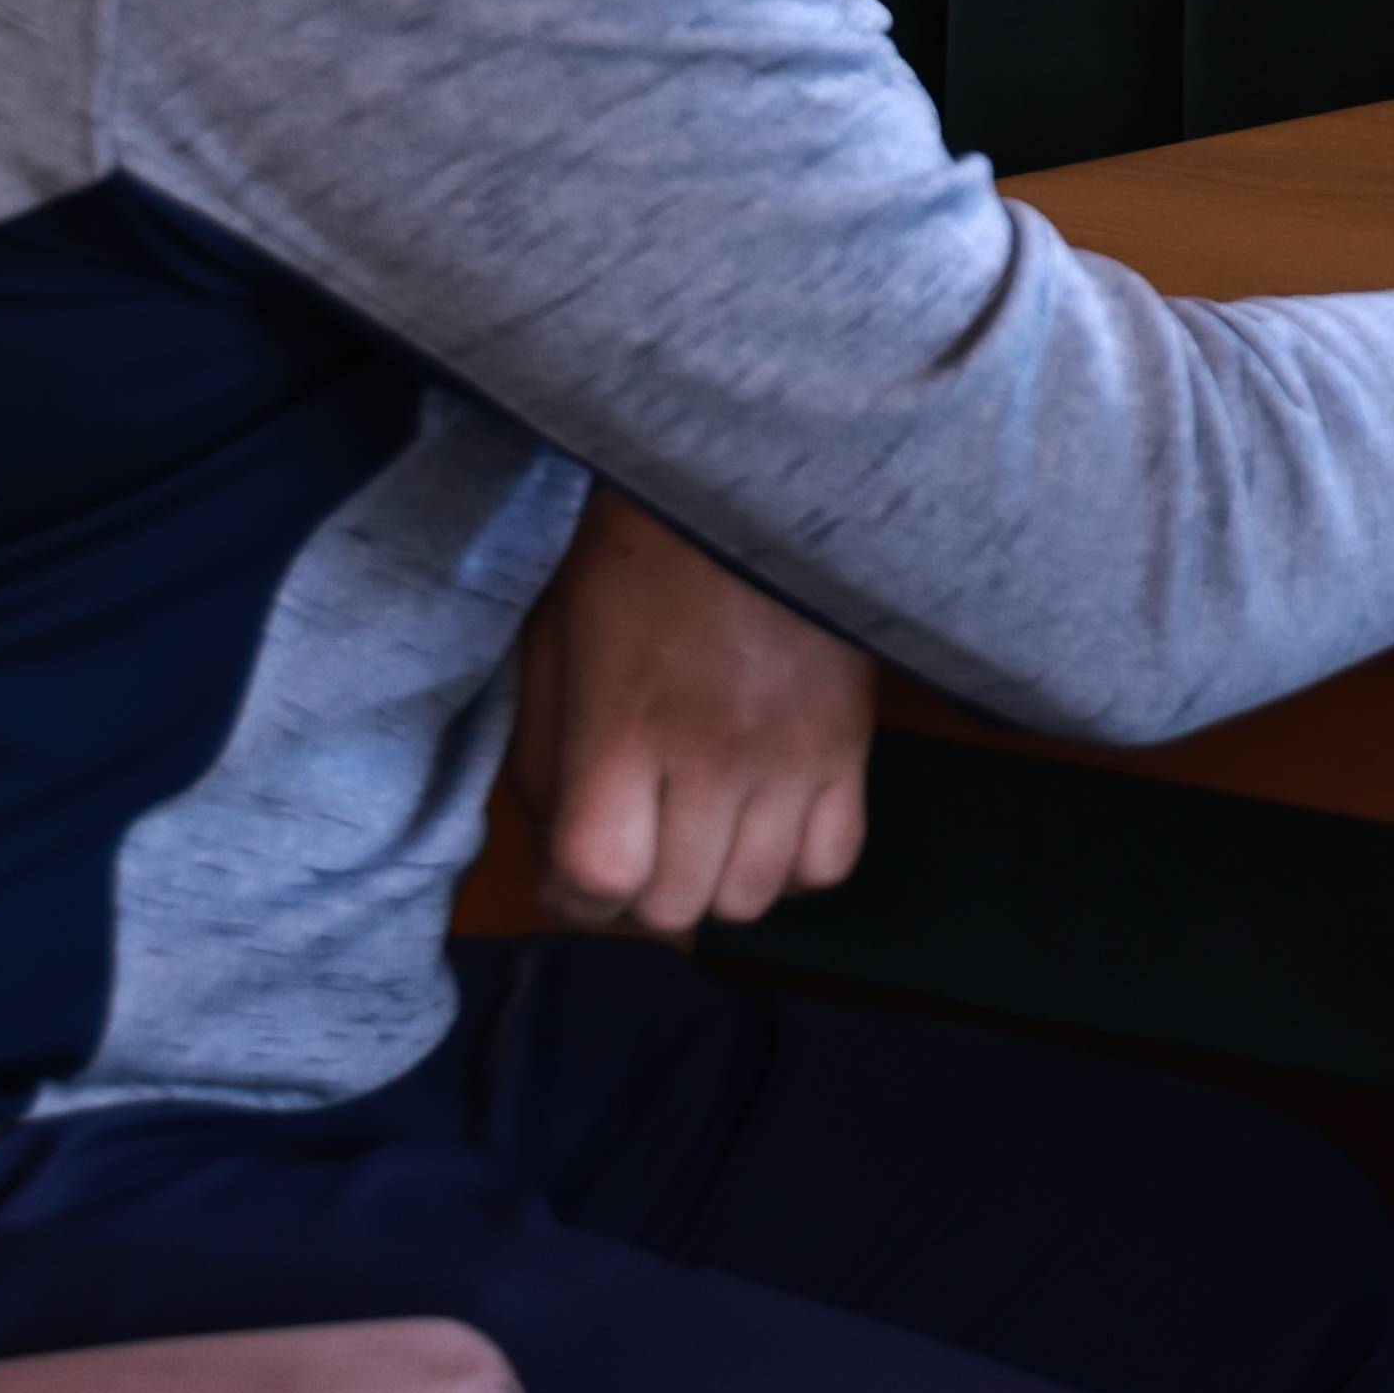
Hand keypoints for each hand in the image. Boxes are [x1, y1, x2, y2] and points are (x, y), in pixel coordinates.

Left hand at [528, 491, 872, 938]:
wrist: (758, 485)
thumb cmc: (634, 560)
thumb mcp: (553, 644)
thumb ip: (543, 756)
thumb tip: (558, 859)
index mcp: (626, 727)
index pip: (599, 876)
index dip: (575, 898)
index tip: (572, 873)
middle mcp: (714, 758)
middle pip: (674, 907)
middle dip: (637, 898)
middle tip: (634, 851)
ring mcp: (792, 761)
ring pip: (751, 899)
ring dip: (713, 884)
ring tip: (699, 836)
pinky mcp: (850, 751)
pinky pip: (827, 866)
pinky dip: (789, 866)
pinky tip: (765, 826)